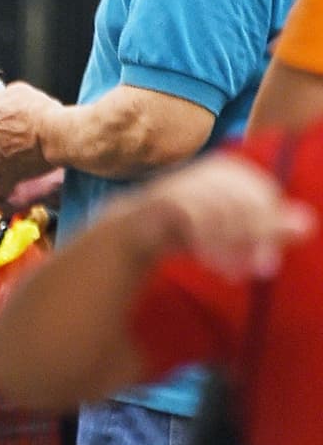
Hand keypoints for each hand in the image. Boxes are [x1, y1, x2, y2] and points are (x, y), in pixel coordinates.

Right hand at [139, 152, 315, 280]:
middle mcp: (215, 170)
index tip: (269, 267)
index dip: (271, 232)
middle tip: (258, 274)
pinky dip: (207, 245)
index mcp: (235, 172)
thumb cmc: (193, 229)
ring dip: (230, 249)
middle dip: (255, 242)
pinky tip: (208, 264)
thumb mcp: (236, 232)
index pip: (266, 198)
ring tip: (230, 274)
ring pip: (223, 214)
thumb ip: (270, 228)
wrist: (139, 228)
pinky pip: (196, 219)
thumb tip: (309, 226)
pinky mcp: (168, 196)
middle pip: (247, 205)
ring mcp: (191, 180)